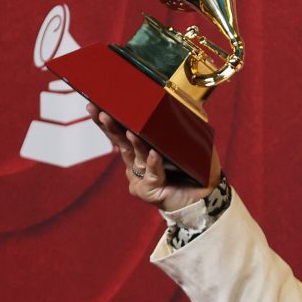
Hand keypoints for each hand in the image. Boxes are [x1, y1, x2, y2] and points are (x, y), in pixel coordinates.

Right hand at [90, 104, 212, 211]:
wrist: (204, 200)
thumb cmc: (195, 172)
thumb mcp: (191, 145)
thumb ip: (184, 125)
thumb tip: (181, 101)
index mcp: (141, 151)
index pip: (123, 132)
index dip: (110, 120)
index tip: (97, 105)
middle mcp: (136, 163)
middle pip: (121, 142)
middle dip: (110, 127)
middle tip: (101, 112)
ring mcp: (140, 178)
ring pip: (136, 156)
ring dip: (133, 142)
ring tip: (129, 131)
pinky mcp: (148, 190)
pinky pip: (152, 173)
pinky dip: (154, 163)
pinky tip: (154, 153)